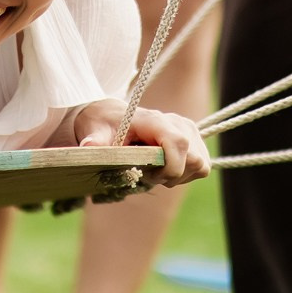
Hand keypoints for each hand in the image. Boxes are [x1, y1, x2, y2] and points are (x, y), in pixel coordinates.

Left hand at [64, 99, 210, 186]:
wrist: (112, 116)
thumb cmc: (104, 124)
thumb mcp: (95, 132)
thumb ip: (95, 141)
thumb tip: (89, 147)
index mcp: (155, 120)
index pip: (179, 144)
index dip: (170, 167)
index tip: (148, 175)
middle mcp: (178, 123)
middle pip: (194, 159)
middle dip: (172, 175)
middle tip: (148, 174)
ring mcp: (189, 131)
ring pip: (200, 165)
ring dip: (179, 176)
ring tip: (155, 171)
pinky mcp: (194, 140)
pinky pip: (201, 166)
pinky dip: (185, 174)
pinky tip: (165, 169)